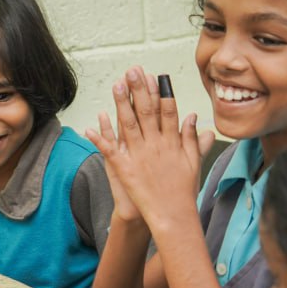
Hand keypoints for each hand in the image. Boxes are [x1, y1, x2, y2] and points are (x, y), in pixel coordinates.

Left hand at [92, 67, 214, 230]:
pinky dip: (101, 137)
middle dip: (139, 90)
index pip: (166, 111)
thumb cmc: (183, 191)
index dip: (160, 92)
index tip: (154, 75)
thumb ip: (193, 139)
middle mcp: (156, 145)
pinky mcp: (126, 169)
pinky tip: (92, 124)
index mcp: (172, 142)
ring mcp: (140, 156)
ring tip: (116, 85)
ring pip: (128, 124)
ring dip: (122, 104)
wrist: (172, 216)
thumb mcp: (194, 162)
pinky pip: (110, 150)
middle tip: (132, 70)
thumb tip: (193, 117)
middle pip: (146, 112)